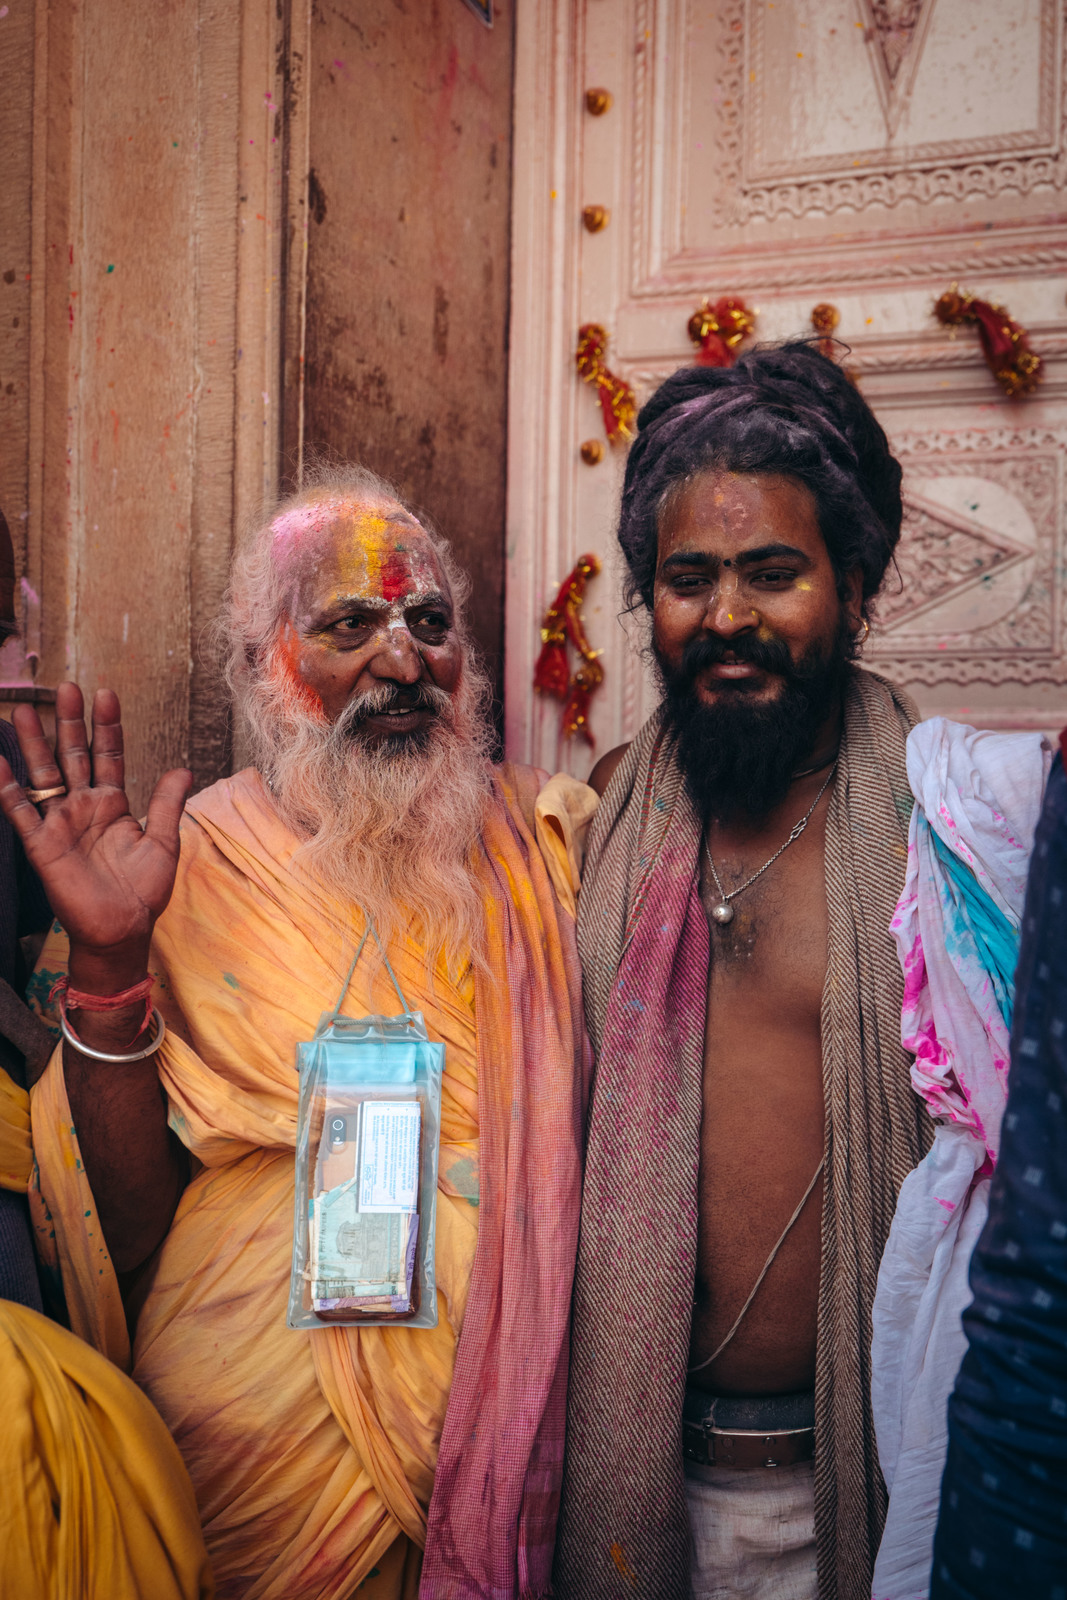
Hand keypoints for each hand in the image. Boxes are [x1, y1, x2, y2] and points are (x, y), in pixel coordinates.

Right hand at [0, 683, 191, 972]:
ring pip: (45, 776)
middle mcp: (85, 807)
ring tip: (25, 712)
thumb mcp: (164, 842)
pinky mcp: (43, 846)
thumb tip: (184, 768)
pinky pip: (22, 813)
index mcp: (114, 805)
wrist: (123, 930)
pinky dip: (8, 789)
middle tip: (66, 688)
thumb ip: (167, 804)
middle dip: (70, 723)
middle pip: (74, 756)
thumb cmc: (144, 891)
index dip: (107, 727)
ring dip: (35, 745)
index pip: (109, 755)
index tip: (106, 694)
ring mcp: (61, 824)